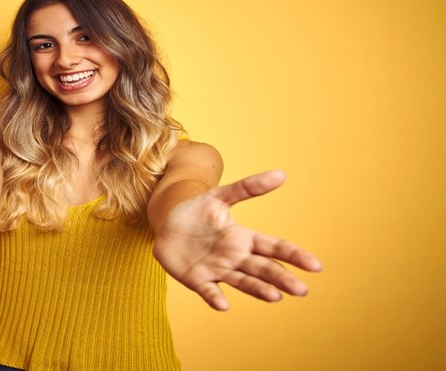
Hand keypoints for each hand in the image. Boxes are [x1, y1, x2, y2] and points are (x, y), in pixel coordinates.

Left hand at [153, 170, 321, 310]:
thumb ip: (247, 188)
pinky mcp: (197, 279)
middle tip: (301, 290)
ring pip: (242, 281)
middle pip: (263, 268)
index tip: (315, 265)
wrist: (166, 224)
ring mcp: (217, 270)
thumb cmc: (196, 211)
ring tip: (275, 296)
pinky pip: (208, 290)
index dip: (293, 255)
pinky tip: (224, 305)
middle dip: (281, 278)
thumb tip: (281, 174)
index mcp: (243, 238)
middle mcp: (235, 257)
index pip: (273, 247)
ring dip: (258, 290)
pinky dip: (215, 298)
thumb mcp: (219, 196)